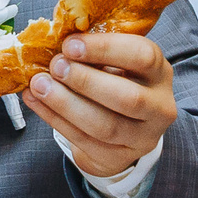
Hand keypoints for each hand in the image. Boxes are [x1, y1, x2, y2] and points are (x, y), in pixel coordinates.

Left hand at [23, 32, 176, 177]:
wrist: (124, 130)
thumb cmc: (116, 83)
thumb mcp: (117, 63)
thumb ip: (95, 52)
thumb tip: (54, 38)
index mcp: (160, 73)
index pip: (143, 57)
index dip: (105, 49)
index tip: (70, 44)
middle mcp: (160, 107)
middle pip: (128, 98)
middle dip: (86, 81)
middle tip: (55, 66)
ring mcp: (143, 138)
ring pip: (105, 126)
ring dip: (67, 104)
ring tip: (40, 85)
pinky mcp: (119, 158)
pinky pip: (85, 141)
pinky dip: (56, 120)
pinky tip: (36, 102)